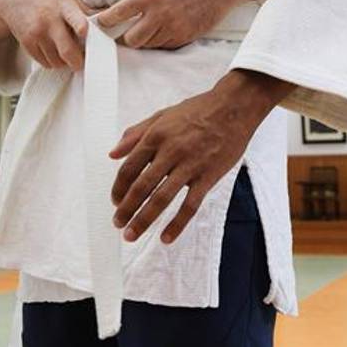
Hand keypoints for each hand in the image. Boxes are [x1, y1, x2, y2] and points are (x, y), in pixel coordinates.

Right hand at [0, 0, 94, 70]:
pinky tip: (55, 51)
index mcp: (63, 6)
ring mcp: (37, 33)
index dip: (82, 28)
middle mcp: (49, 20)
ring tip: (68, 52)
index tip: (86, 34)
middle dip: (78, 61)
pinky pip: (45, 63)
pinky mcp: (27, 43)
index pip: (74, 18)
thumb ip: (85, 11)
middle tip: (84, 61)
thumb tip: (111, 20)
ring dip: (66, 62)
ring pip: (57, 61)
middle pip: (67, 50)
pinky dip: (53, 62)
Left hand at [96, 0, 276, 48]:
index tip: (99, 24)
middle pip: (132, 40)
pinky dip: (159, 41)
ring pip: (148, 45)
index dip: (105, 21)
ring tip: (142, 30)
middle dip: (124, 37)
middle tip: (120, 33)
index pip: (119, 14)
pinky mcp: (187, 37)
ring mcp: (175, 28)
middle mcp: (161, 15)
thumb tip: (130, 2)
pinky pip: (165, 45)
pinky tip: (161, 30)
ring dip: (142, 40)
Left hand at [109, 69, 294, 243]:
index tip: (115, 201)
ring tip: (132, 235)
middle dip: (126, 209)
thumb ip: (136, 133)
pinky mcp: (208, 176)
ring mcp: (189, 165)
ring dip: (144, 220)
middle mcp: (169, 151)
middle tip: (118, 225)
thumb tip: (113, 153)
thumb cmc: (197, 110)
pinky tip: (166, 238)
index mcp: (156, 136)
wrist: (233, 108)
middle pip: (141, 187)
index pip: (129, 168)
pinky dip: (177, 224)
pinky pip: (190, 205)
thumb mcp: (162, 115)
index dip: (119, 188)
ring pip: (161, 199)